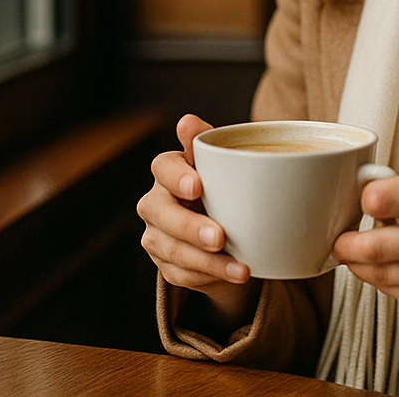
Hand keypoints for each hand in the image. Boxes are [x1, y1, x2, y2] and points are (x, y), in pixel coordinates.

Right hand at [137, 114, 259, 325]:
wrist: (226, 225)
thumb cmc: (225, 183)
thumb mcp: (222, 163)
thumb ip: (207, 143)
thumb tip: (187, 121)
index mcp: (168, 171)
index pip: (163, 167)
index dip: (177, 176)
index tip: (198, 185)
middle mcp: (156, 202)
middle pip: (163, 215)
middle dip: (192, 228)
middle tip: (220, 237)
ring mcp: (157, 236)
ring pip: (173, 250)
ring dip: (209, 263)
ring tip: (242, 269)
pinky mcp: (166, 264)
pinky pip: (183, 274)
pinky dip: (209, 277)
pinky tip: (234, 276)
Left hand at [331, 171, 398, 350]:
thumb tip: (364, 187)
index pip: (378, 197)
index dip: (363, 201)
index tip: (362, 205)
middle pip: (372, 244)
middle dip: (345, 244)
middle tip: (341, 240)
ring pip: (377, 272)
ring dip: (358, 264)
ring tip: (359, 254)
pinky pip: (393, 291)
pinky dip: (380, 280)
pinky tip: (387, 269)